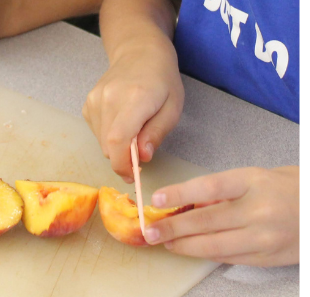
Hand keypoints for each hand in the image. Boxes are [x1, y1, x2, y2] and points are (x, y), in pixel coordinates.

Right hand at [82, 32, 182, 181]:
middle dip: (124, 158)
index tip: (133, 176)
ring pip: (101, 141)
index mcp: (134, 99)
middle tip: (142, 156)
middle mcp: (108, 99)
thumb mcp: (173, 108)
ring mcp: (93, 100)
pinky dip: (109, 136)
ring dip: (117, 147)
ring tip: (135, 133)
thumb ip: (156, 133)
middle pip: (108, 145)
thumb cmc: (162, 80)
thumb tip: (142, 158)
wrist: (139, 53)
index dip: (123, 164)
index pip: (118, 140)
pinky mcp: (87, 104)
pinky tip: (122, 122)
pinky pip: (96, 131)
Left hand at [147, 167, 298, 265]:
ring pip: (214, 246)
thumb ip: (222, 190)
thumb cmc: (285, 188)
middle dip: (173, 228)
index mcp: (254, 182)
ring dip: (184, 246)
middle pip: (206, 221)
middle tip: (150, 231)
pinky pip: (229, 258)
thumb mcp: (254, 178)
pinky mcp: (269, 257)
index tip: (155, 199)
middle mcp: (260, 210)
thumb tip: (187, 203)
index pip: (209, 187)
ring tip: (166, 242)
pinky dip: (206, 254)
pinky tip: (190, 249)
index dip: (179, 194)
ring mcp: (265, 237)